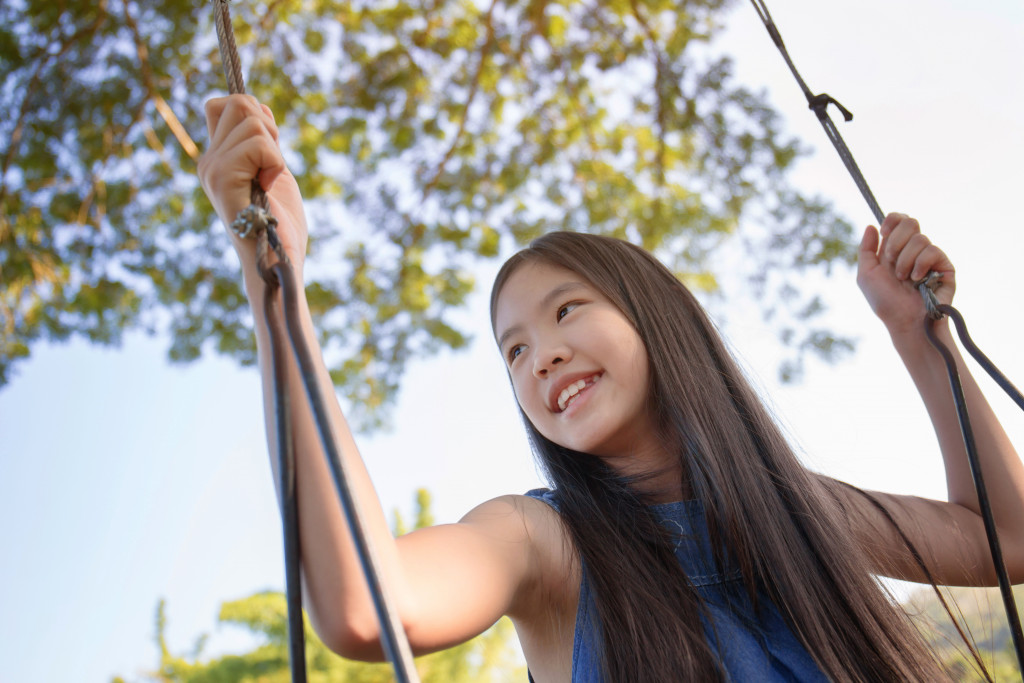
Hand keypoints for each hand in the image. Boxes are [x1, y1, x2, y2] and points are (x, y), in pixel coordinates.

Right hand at [198, 94, 307, 275]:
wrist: (277, 262)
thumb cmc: (280, 225)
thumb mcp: (272, 170)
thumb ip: (261, 140)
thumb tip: (259, 106)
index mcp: (216, 159)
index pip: (222, 105)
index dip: (254, 114)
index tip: (269, 150)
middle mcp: (207, 162)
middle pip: (238, 103)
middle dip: (268, 127)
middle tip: (272, 166)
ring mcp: (211, 169)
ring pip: (251, 119)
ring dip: (274, 149)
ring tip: (270, 180)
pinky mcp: (221, 179)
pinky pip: (257, 143)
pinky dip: (275, 161)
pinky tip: (269, 186)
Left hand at [857, 212, 955, 337]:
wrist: (905, 321)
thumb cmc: (885, 302)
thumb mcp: (866, 275)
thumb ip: (866, 249)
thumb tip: (871, 226)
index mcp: (895, 249)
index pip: (899, 220)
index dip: (893, 220)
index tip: (884, 231)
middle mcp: (913, 251)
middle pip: (911, 222)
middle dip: (896, 241)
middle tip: (891, 260)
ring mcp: (930, 258)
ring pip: (920, 239)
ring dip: (905, 260)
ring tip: (904, 279)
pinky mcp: (944, 266)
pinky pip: (932, 251)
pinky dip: (920, 264)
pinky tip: (918, 280)